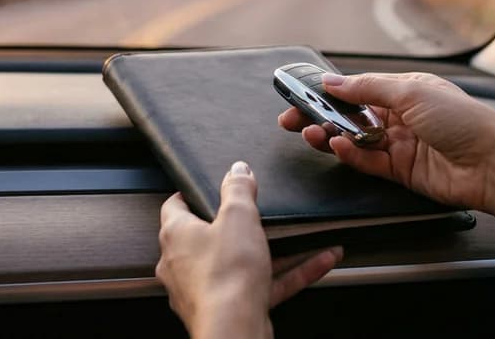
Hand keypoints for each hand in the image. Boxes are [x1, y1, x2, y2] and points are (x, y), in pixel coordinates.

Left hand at [156, 161, 342, 338]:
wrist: (234, 330)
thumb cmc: (225, 277)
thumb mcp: (238, 217)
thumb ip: (238, 189)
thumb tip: (237, 170)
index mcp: (176, 235)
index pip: (176, 206)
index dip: (194, 193)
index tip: (212, 187)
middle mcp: (184, 264)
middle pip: (213, 235)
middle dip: (242, 225)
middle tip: (262, 213)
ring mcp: (207, 289)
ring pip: (244, 263)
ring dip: (276, 250)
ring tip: (304, 236)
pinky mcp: (231, 308)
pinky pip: (264, 285)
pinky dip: (290, 273)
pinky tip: (318, 261)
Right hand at [278, 72, 494, 211]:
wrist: (492, 164)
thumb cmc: (462, 120)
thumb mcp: (410, 91)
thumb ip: (367, 88)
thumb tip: (332, 82)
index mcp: (405, 89)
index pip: (358, 88)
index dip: (328, 92)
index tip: (301, 94)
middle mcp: (401, 115)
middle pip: (350, 115)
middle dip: (320, 116)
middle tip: (291, 119)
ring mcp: (400, 144)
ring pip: (354, 139)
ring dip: (330, 136)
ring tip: (311, 133)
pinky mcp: (401, 170)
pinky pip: (367, 161)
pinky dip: (350, 155)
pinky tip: (338, 147)